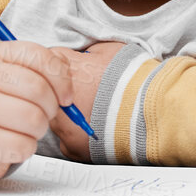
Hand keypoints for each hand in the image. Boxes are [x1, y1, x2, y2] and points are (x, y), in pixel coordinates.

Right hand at [0, 41, 74, 180]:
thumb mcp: (13, 75)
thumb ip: (43, 73)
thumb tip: (68, 93)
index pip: (37, 56)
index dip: (61, 79)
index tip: (66, 97)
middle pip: (39, 90)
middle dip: (51, 107)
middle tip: (43, 115)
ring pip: (34, 119)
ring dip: (39, 129)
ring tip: (25, 129)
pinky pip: (24, 146)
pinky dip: (26, 148)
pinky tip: (12, 143)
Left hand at [49, 42, 126, 160]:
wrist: (149, 107)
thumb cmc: (132, 76)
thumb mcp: (110, 49)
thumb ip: (88, 52)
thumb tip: (83, 54)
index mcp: (61, 68)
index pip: (47, 66)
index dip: (64, 71)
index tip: (78, 75)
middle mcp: (53, 97)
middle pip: (48, 96)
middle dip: (65, 96)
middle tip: (91, 95)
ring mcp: (61, 125)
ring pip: (58, 121)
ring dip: (73, 118)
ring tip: (100, 114)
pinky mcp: (71, 146)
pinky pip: (70, 142)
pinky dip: (82, 139)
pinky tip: (101, 131)